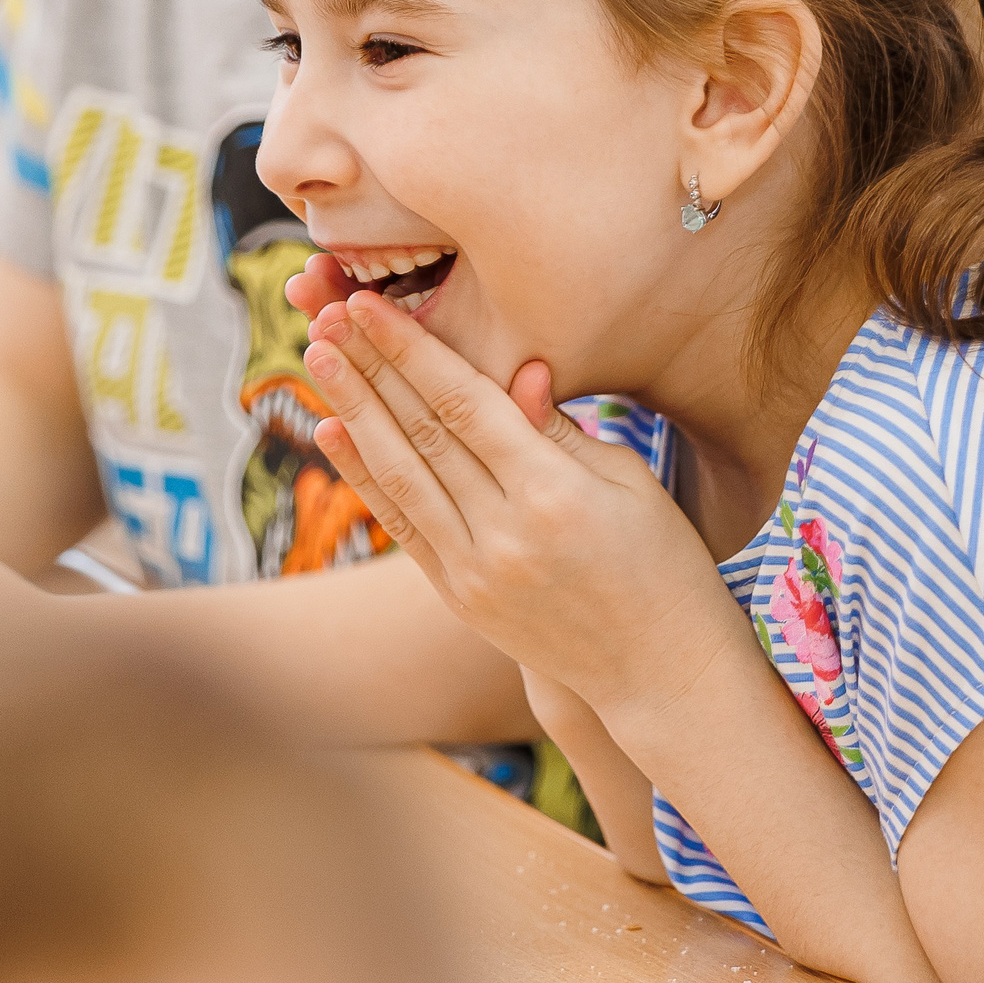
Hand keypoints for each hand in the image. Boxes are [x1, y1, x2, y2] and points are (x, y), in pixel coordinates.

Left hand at [296, 290, 748, 726]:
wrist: (661, 675)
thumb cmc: (664, 564)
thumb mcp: (630, 483)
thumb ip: (562, 429)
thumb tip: (517, 368)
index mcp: (555, 493)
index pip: (466, 404)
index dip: (413, 350)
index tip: (370, 307)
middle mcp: (506, 534)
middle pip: (422, 434)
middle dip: (370, 368)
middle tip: (326, 316)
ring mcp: (476, 572)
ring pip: (401, 477)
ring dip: (353, 413)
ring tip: (318, 359)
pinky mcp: (461, 598)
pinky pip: (403, 526)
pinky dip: (365, 478)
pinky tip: (332, 434)